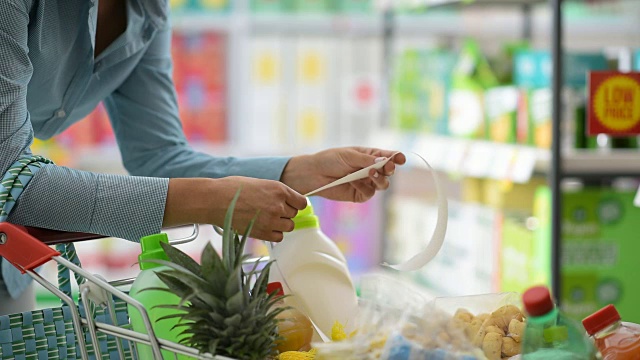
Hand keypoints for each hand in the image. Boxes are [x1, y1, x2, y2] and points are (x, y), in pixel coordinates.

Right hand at [163, 177, 306, 241]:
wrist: (215, 200)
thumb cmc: (233, 188)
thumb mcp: (260, 183)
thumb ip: (276, 193)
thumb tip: (286, 201)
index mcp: (279, 189)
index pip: (301, 202)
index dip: (295, 204)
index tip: (289, 205)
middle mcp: (279, 205)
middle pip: (294, 214)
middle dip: (285, 213)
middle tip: (270, 211)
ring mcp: (272, 220)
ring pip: (288, 227)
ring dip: (280, 224)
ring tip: (265, 219)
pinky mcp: (263, 233)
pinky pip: (278, 237)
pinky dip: (273, 234)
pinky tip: (262, 227)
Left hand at [281, 147, 405, 202]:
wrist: (313, 174)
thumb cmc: (330, 160)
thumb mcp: (349, 156)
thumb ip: (367, 160)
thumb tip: (383, 162)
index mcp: (370, 156)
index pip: (388, 157)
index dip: (396, 158)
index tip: (400, 159)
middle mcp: (370, 169)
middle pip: (388, 172)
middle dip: (389, 170)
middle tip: (387, 168)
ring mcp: (366, 183)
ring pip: (382, 185)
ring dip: (379, 179)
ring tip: (370, 174)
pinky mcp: (359, 195)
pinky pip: (368, 193)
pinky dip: (363, 187)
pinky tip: (352, 182)